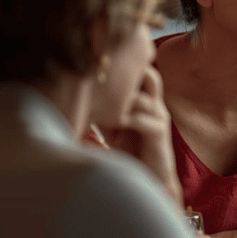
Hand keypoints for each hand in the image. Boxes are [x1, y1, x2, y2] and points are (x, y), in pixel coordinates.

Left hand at [101, 66, 183, 206]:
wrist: (150, 175)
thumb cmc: (129, 150)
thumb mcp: (112, 125)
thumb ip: (103, 109)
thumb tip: (77, 97)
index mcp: (146, 100)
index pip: (141, 73)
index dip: (126, 65)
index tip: (102, 61)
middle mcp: (155, 105)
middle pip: (151, 77)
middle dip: (133, 71)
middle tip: (107, 72)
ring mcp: (159, 118)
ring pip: (145, 97)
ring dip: (123, 97)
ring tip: (103, 99)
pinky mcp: (159, 134)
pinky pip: (142, 120)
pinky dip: (125, 119)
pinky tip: (110, 123)